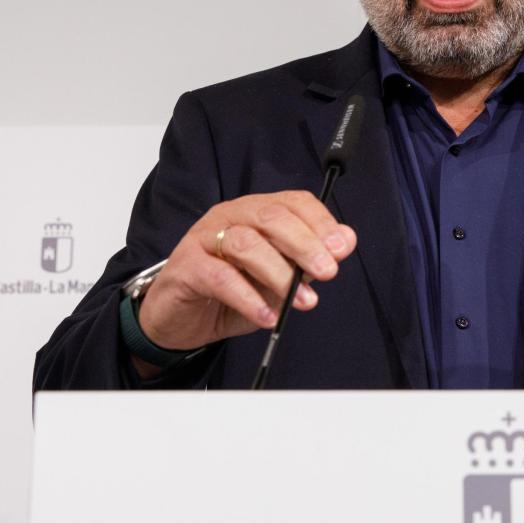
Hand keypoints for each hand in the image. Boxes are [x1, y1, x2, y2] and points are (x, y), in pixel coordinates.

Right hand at [137, 191, 357, 352]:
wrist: (179, 319)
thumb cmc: (231, 294)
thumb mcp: (277, 280)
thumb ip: (307, 261)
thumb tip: (345, 242)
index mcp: (256, 212)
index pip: (293, 203)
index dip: (320, 222)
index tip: (341, 249)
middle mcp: (230, 217)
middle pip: (271, 217)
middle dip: (305, 244)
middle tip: (328, 271)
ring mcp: (204, 238)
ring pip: (247, 243)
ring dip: (280, 274)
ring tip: (302, 302)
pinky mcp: (186, 266)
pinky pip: (220, 277)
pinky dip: (248, 298)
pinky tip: (267, 317)